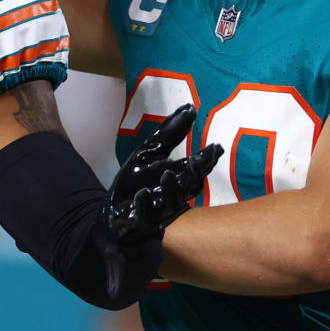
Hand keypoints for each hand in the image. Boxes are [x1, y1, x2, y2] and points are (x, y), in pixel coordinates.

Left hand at [105, 104, 222, 245]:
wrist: (113, 211)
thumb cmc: (136, 180)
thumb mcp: (149, 153)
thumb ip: (170, 134)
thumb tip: (191, 108)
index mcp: (178, 178)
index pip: (197, 169)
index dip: (207, 160)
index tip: (216, 148)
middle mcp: (173, 196)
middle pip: (190, 187)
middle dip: (195, 175)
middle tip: (198, 161)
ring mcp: (158, 211)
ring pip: (171, 203)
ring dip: (171, 189)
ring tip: (168, 175)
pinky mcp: (141, 222)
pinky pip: (144, 215)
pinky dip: (144, 205)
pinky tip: (142, 194)